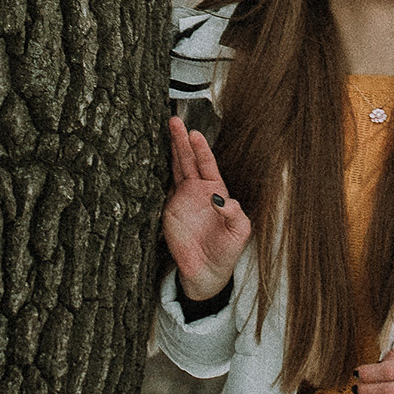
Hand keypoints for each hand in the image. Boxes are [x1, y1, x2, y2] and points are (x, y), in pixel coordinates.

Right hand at [163, 118, 251, 300]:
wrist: (206, 272)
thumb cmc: (226, 251)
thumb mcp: (239, 232)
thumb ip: (235, 214)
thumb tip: (221, 200)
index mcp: (217, 192)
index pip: (207, 164)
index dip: (201, 149)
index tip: (195, 134)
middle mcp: (198, 191)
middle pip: (189, 160)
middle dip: (182, 140)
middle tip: (175, 121)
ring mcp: (182, 199)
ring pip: (175, 168)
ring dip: (171, 149)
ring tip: (166, 129)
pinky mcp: (168, 210)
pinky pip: (162, 186)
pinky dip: (158, 170)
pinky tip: (154, 156)